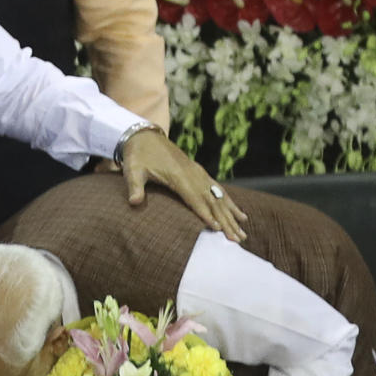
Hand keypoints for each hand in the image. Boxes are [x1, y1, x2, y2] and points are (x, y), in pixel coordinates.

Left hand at [119, 130, 247, 241]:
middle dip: (225, 221)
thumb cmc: (138, 155)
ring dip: (232, 216)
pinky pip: (218, 190)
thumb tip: (133, 202)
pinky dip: (230, 203)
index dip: (206, 214)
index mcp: (178, 176)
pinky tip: (241, 214)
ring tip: (243, 233)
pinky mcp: (200, 173)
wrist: (145, 135)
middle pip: (212, 202)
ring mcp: (198, 173)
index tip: (218, 229)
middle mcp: (193, 175)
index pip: (194, 198)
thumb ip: (134, 187)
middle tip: (236, 239)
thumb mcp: (132, 170)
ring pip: (219, 198)